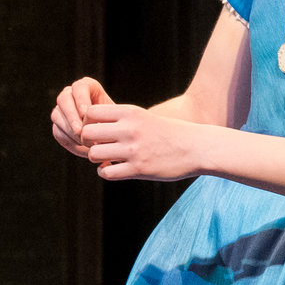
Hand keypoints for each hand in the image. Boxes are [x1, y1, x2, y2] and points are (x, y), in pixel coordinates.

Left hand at [53, 77, 201, 180]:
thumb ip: (120, 120)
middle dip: (87, 141)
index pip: (91, 112)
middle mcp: (129, 129)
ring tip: (107, 158)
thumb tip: (91, 124)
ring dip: (96, 158)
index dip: (89, 122)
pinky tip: (114, 169)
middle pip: (87, 133)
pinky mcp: (139, 169)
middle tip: (97, 146)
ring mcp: (133, 150)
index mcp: (130, 113)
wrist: (197, 147)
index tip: (97, 130)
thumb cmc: (168, 132)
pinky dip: (105, 172)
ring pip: (93, 154)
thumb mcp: (144, 117)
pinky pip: (106, 172)